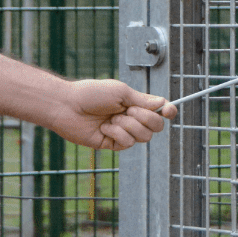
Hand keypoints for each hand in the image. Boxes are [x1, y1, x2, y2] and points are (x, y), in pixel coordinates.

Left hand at [60, 80, 175, 149]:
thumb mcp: (121, 92)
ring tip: (111, 119)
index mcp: (135, 103)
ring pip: (144, 137)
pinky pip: (127, 143)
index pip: (159, 110)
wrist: (68, 106)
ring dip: (129, 126)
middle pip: (156, 126)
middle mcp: (131, 118)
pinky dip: (117, 133)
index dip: (168, 111)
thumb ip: (143, 101)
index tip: (169, 111)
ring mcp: (122, 132)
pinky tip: (104, 128)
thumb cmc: (92, 94)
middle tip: (128, 110)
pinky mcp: (112, 144)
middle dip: (146, 118)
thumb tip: (163, 104)